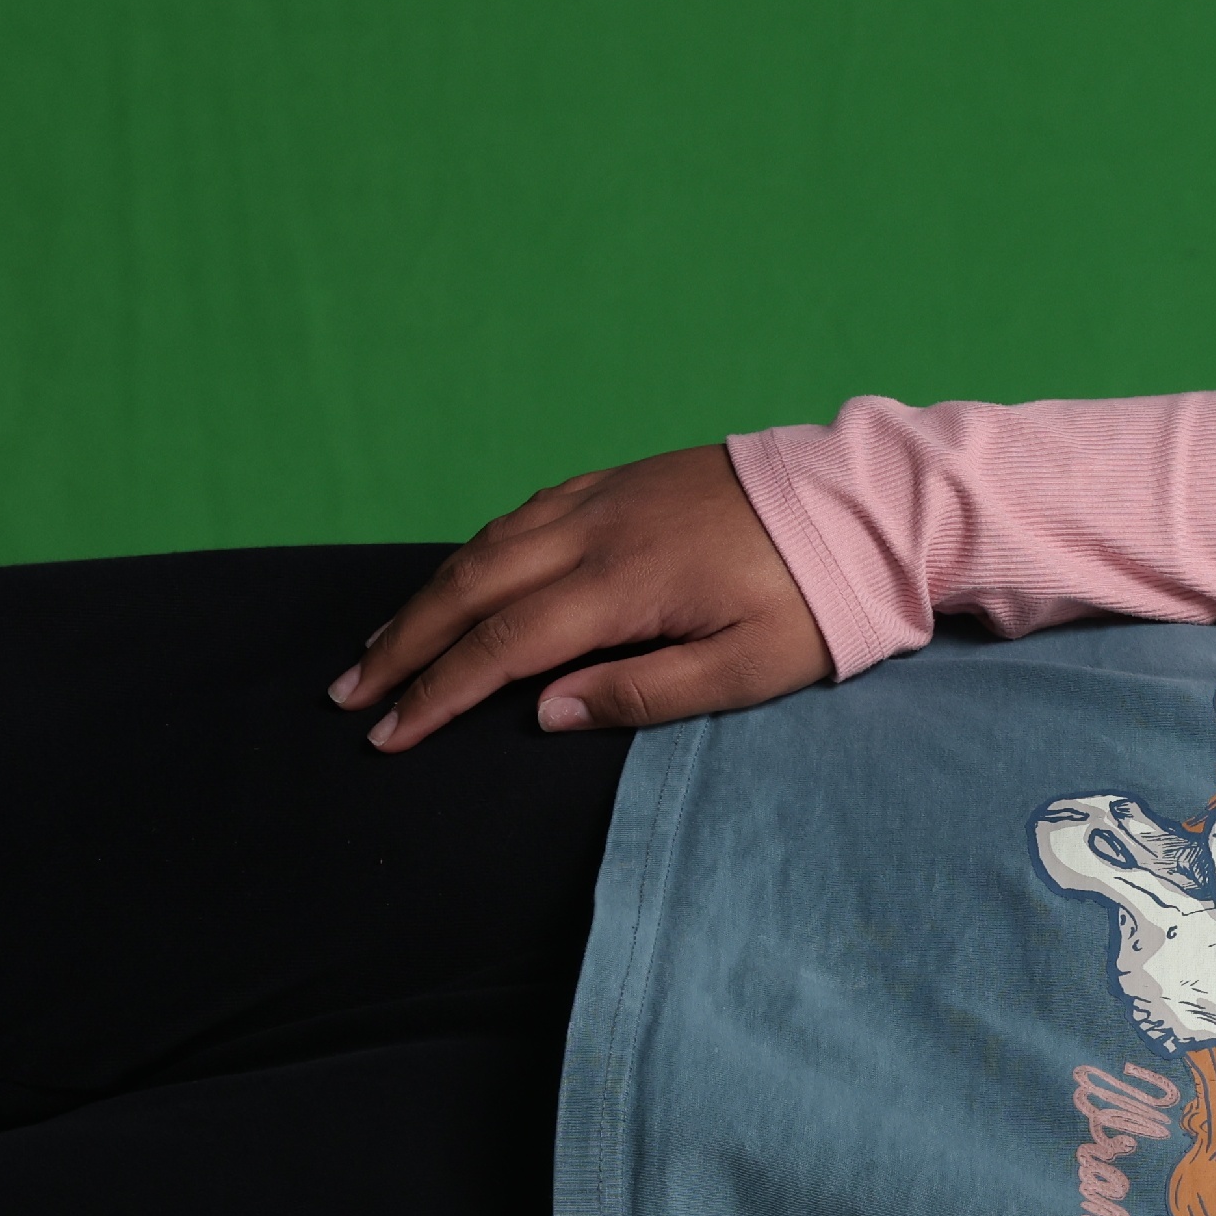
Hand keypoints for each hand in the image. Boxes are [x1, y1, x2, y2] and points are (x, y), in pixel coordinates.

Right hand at [335, 443, 831, 750]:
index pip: (501, 649)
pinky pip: (521, 516)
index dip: (436, 695)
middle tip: (349, 694)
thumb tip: (543, 712)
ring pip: (486, 548)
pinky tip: (459, 577)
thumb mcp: (749, 670)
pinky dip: (474, 552)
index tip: (388, 735)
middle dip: (403, 646)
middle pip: (470, 591)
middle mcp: (594, 532)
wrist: (866, 502)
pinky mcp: (619, 480)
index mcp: (622, 586)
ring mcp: (602, 498)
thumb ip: (645, 694)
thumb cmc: (818, 601)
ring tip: (384, 644)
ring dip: (427, 598)